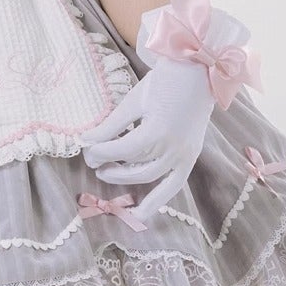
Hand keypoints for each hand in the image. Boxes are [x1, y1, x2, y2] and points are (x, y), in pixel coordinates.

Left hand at [81, 53, 214, 224]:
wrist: (201, 71)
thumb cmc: (165, 80)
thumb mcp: (133, 101)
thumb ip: (110, 126)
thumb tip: (85, 142)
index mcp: (157, 132)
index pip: (120, 152)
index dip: (98, 152)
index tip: (85, 148)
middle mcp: (173, 149)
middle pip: (133, 168)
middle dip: (109, 166)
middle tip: (92, 160)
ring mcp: (184, 155)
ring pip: (149, 177)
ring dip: (126, 179)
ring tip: (107, 173)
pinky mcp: (190, 156)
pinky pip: (173, 185)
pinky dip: (157, 201)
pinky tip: (140, 214)